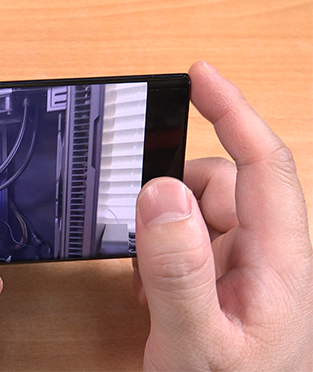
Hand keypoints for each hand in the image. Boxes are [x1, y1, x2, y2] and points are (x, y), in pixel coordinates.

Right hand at [133, 62, 312, 369]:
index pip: (263, 167)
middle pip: (222, 184)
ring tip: (146, 277)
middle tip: (140, 233)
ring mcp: (242, 271)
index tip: (198, 76)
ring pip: (198, 211)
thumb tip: (159, 192)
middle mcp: (265, 258)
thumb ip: (176, 270)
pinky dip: (158, 251)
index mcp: (278, 263)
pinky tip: (150, 289)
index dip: (233, 113)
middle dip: (174, 195)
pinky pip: (186, 240)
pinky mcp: (220, 282)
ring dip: (162, 230)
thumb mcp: (195, 341)